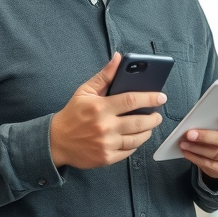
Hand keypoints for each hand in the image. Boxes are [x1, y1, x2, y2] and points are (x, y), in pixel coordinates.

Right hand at [49, 53, 165, 168]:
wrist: (56, 141)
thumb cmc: (73, 114)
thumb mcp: (85, 91)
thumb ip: (105, 75)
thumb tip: (119, 58)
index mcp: (100, 108)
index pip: (131, 100)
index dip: (150, 98)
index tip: (161, 97)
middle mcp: (105, 127)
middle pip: (139, 122)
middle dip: (153, 118)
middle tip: (157, 115)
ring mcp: (106, 144)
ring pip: (137, 139)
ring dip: (147, 131)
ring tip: (149, 126)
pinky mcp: (106, 158)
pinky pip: (129, 151)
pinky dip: (136, 144)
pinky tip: (136, 137)